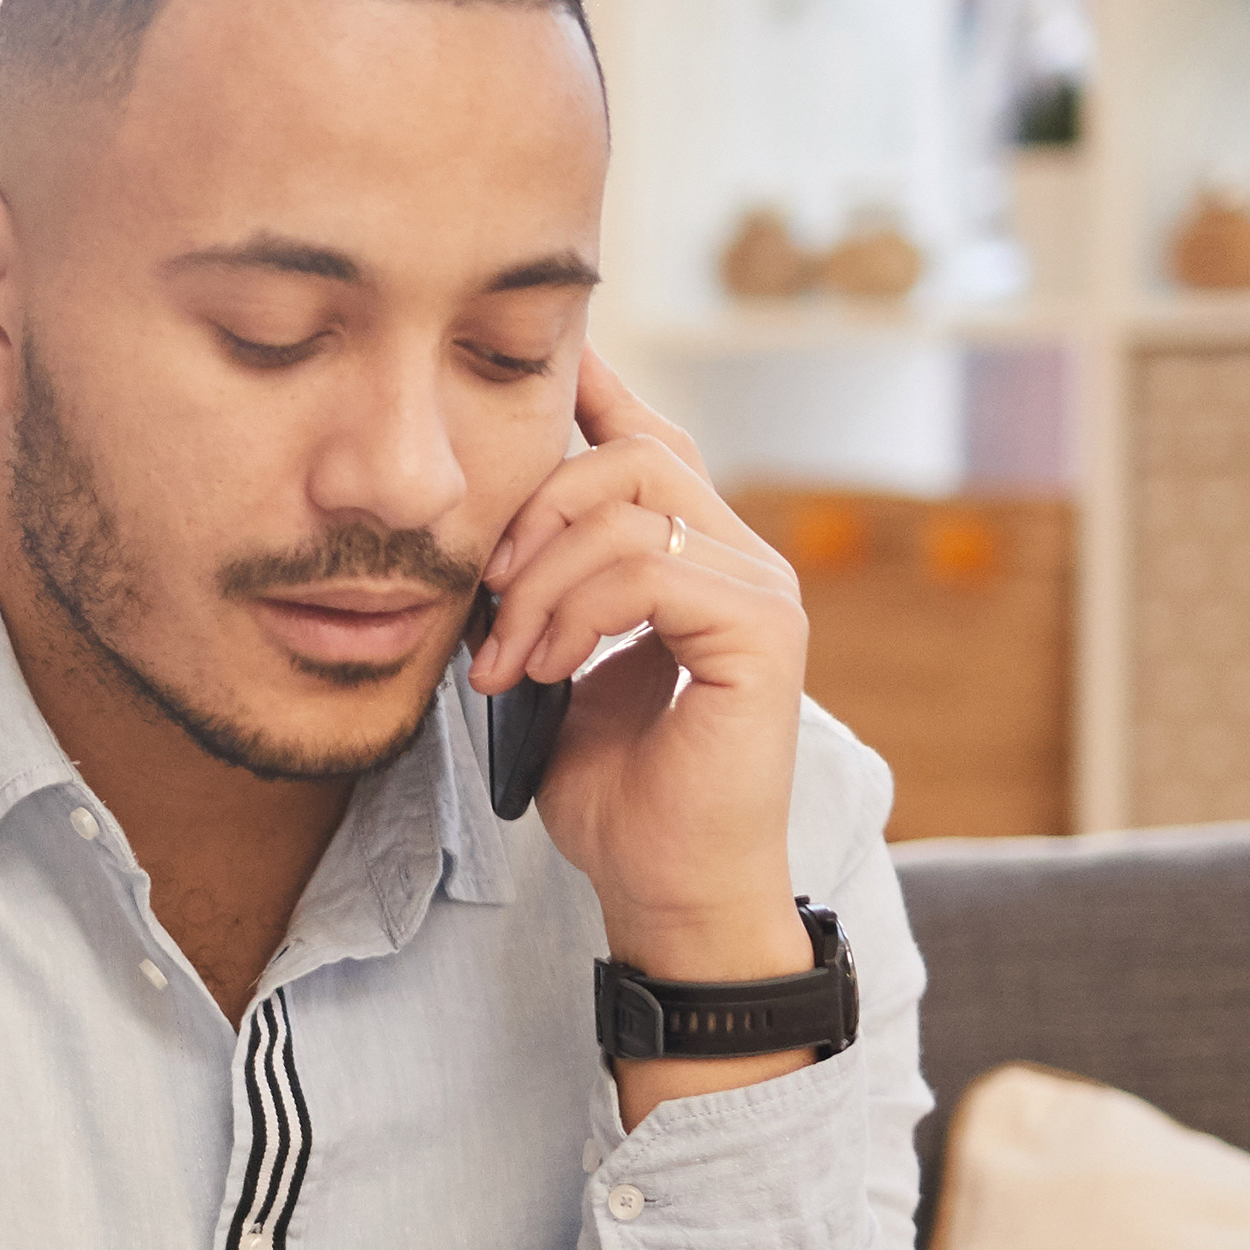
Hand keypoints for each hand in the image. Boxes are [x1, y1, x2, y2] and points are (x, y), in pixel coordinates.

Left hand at [466, 351, 808, 984]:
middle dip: (535, 510)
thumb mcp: (553, 665)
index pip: (648, 443)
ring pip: (633, 510)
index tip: (540, 363)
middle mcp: (742, 558)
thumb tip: (487, 525)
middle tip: (486, 596)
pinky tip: (546, 668)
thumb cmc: (612, 792)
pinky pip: (651, 569)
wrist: (664, 885)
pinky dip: (577, 613)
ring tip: (507, 660)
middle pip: (634, 455)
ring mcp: (761, 591)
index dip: (595, 397)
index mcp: (697, 557)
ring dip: (541, 581)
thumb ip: (545, 588)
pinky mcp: (763, 633)